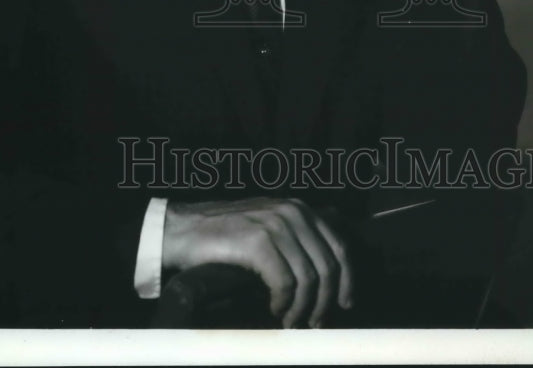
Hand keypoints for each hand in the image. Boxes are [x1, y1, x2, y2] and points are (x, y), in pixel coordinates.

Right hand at [162, 196, 353, 327]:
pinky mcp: (258, 241)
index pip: (339, 246)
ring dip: (303, 308)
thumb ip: (296, 240)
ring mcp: (276, 224)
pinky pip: (286, 283)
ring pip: (309, 278)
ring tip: (291, 321)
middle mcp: (293, 212)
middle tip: (314, 322)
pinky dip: (284, 303)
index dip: (348, 280)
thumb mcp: (269, 228)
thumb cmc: (226, 235)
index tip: (346, 304)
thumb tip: (327, 277)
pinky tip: (274, 310)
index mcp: (300, 209)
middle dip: (326, 301)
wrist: (184, 230)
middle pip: (329, 266)